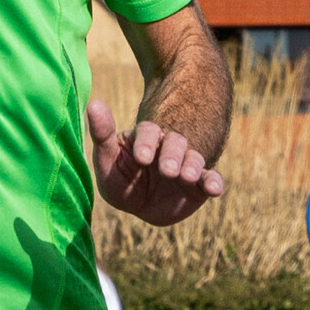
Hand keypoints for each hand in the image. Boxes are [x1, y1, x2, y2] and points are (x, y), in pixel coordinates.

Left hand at [89, 97, 225, 228]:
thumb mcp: (107, 161)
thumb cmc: (121, 180)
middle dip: (171, 155)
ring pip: (193, 159)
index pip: (148, 132)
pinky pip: (209, 179)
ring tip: (186, 177)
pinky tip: (215, 190)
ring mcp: (185, 165)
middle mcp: (168, 148)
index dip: (146, 143)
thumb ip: (102, 135)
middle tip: (167, 170)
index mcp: (146, 138)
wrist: (141, 205)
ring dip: (192, 166)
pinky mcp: (199, 184)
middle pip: (175, 142)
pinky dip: (214, 182)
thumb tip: (94, 104)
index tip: (142, 158)